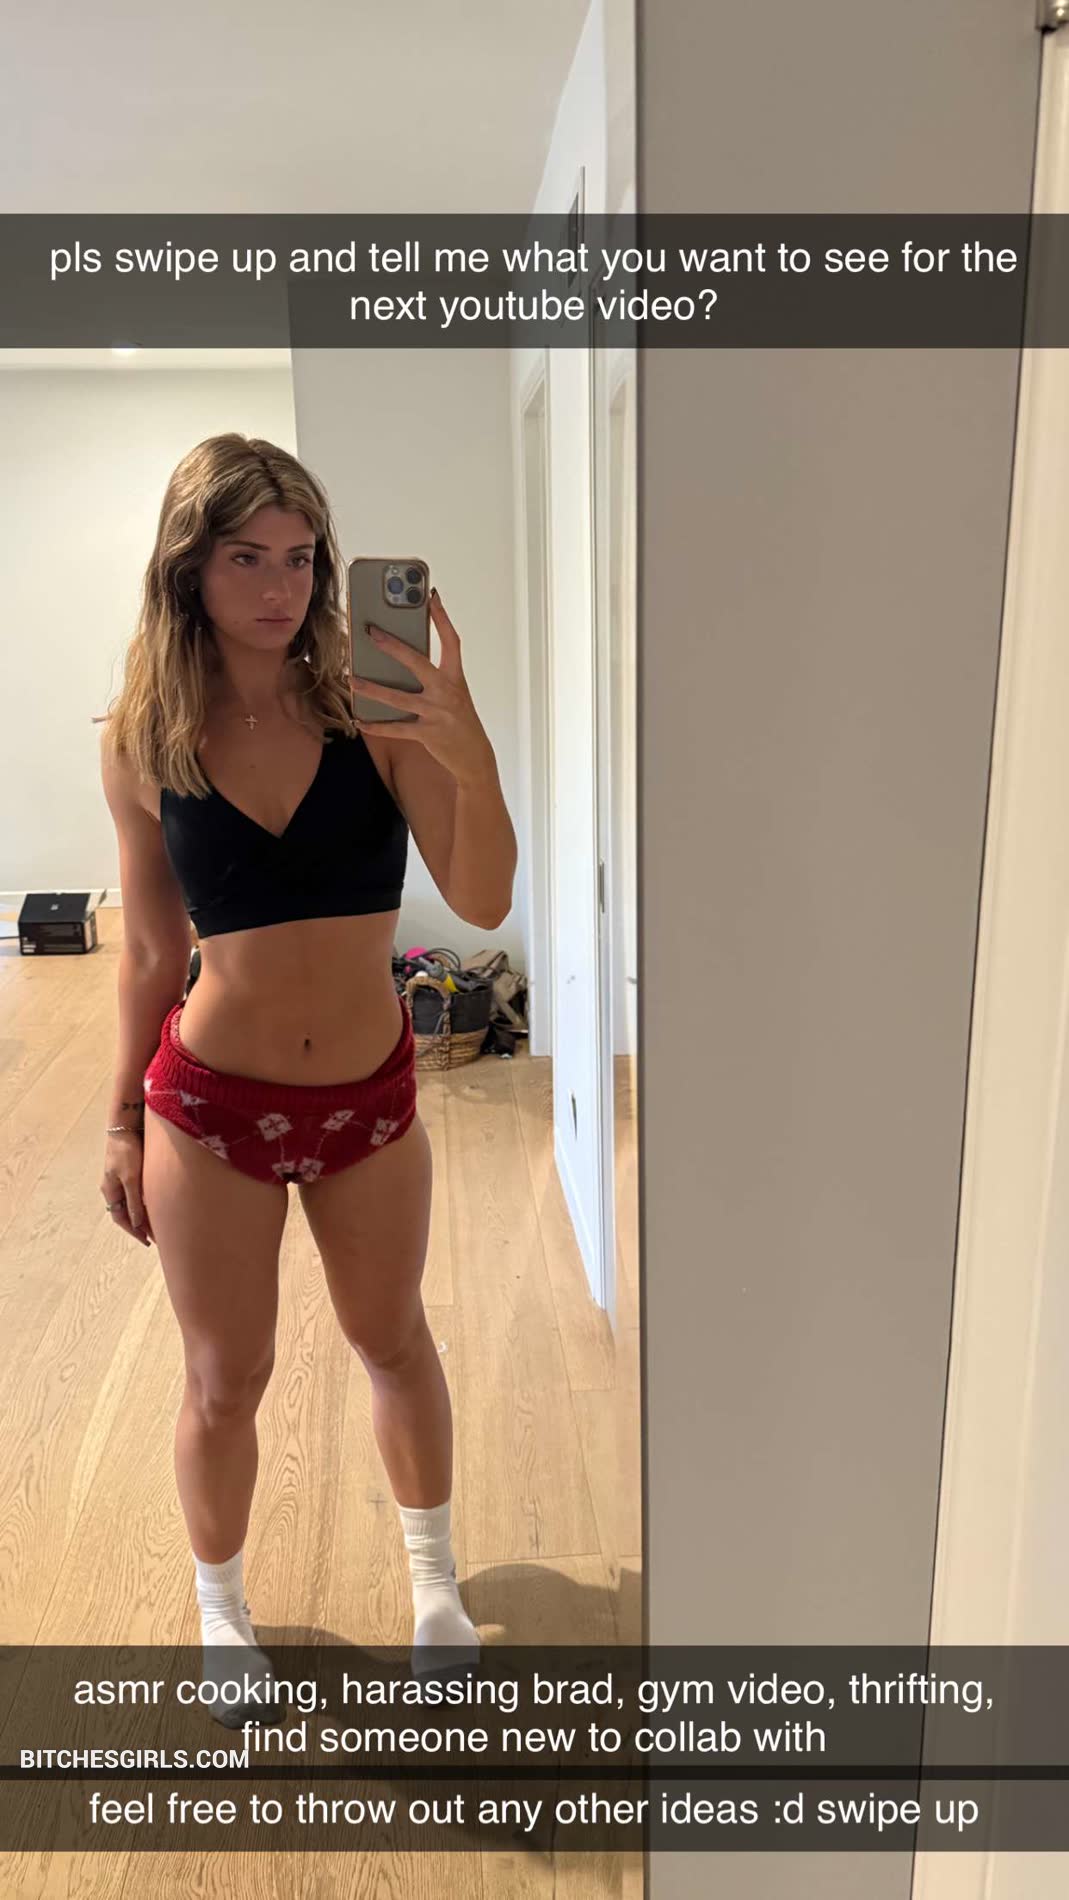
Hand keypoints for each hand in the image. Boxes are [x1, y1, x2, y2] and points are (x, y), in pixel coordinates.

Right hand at [101, 1132, 153, 1246]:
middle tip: (156, 1237)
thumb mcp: (131, 1178)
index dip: (134, 1231)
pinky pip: (137, 1192)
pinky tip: (157, 1204)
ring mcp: (121, 1178)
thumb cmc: (126, 1151)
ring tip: (159, 1224)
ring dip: (144, 1214)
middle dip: (140, 1226)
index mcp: (110, 1191)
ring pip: (132, 1203)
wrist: (126, 1125)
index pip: (121, 1218)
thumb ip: (133, 1201)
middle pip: (126, 1213)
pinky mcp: (131, 1170)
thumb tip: (137, 1223)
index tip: (147, 1241)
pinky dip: (146, 1202)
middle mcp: (114, 1187)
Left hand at [349, 588, 496, 787]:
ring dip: (371, 688)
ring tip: (351, 679)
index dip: (442, 618)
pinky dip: (376, 726)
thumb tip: (400, 659)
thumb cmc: (460, 720)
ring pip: (398, 698)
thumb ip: (434, 677)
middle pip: (417, 662)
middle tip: (371, 632)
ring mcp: (437, 713)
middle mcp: (447, 692)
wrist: (474, 756)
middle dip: (392, 646)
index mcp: (456, 678)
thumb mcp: (454, 694)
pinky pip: (396, 728)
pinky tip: (360, 720)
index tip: (431, 596)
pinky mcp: (427, 734)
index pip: (451, 641)